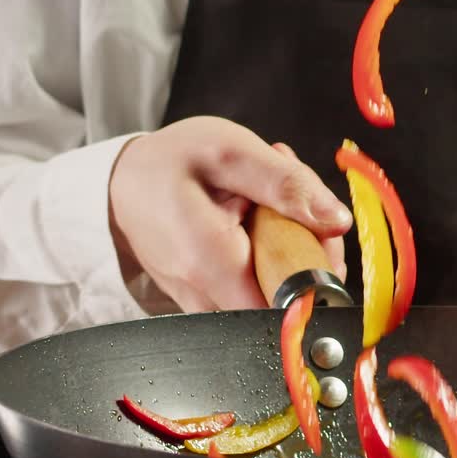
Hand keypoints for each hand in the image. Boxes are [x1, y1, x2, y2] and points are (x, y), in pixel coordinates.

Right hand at [108, 116, 351, 312]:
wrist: (120, 184)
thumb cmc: (168, 162)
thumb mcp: (229, 151)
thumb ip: (284, 184)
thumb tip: (336, 221)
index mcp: (210, 263)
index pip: (289, 303)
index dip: (318, 272)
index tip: (318, 231)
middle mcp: (205, 297)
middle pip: (288, 301)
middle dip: (308, 251)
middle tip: (293, 202)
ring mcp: (205, 306)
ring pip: (275, 298)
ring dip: (289, 252)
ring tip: (267, 206)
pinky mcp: (208, 303)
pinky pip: (256, 292)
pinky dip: (269, 258)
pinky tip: (256, 223)